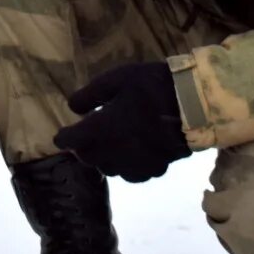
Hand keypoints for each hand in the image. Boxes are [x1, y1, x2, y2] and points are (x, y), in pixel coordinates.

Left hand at [54, 63, 192, 182]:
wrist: (195, 105)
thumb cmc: (153, 86)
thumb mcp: (118, 79)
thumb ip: (91, 94)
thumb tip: (72, 108)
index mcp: (104, 128)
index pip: (74, 140)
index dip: (64, 138)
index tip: (59, 137)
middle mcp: (116, 151)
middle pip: (89, 158)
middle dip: (82, 149)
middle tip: (82, 140)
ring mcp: (137, 163)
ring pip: (109, 169)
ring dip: (102, 159)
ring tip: (105, 147)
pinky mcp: (156, 168)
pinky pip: (133, 174)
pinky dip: (126, 167)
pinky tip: (129, 156)